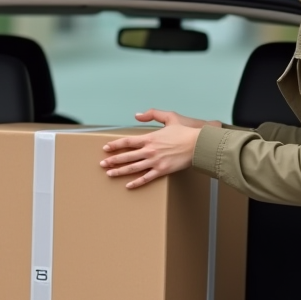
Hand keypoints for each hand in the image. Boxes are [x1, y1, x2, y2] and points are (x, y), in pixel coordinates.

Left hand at [100, 110, 218, 188]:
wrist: (197, 144)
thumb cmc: (185, 131)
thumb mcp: (169, 117)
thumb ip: (152, 114)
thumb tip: (137, 115)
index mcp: (150, 138)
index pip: (127, 141)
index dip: (115, 145)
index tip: (106, 148)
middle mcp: (149, 150)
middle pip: (126, 156)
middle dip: (113, 160)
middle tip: (102, 164)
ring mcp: (155, 161)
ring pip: (133, 168)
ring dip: (120, 171)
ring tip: (109, 174)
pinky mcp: (162, 170)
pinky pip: (146, 178)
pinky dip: (136, 182)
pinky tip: (128, 185)